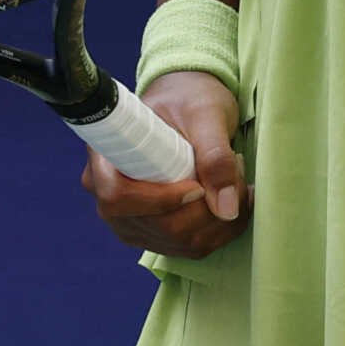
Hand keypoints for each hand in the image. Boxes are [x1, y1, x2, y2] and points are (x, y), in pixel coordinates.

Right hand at [82, 71, 249, 259]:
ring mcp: (131, 220)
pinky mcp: (155, 233)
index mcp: (106, 159)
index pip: (119, 199)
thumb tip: (225, 208)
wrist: (189, 106)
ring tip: (238, 181)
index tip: (198, 185)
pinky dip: (222, 229)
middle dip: (206, 208)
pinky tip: (236, 202)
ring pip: (179, 242)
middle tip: (235, 170)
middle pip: (157, 226)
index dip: (160, 201)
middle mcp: (109, 197)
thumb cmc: (189, 99)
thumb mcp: (205, 115)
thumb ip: (214, 155)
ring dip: (220, 220)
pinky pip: (190, 246)